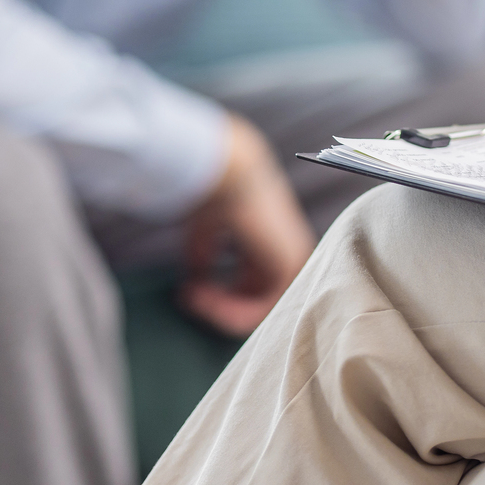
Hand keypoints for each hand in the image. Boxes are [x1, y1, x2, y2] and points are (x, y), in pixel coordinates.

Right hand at [178, 116, 314, 334]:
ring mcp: (295, 261)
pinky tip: (209, 298)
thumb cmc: (215, 194)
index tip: (189, 293)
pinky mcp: (291, 266)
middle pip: (255, 301)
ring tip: (196, 297)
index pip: (250, 288)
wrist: (228, 172)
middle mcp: (287, 254)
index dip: (218, 298)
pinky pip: (264, 309)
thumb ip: (204, 257)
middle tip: (189, 297)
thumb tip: (193, 286)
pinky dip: (233, 311)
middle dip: (218, 306)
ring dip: (222, 310)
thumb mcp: (206, 233)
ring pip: (260, 309)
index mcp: (272, 244)